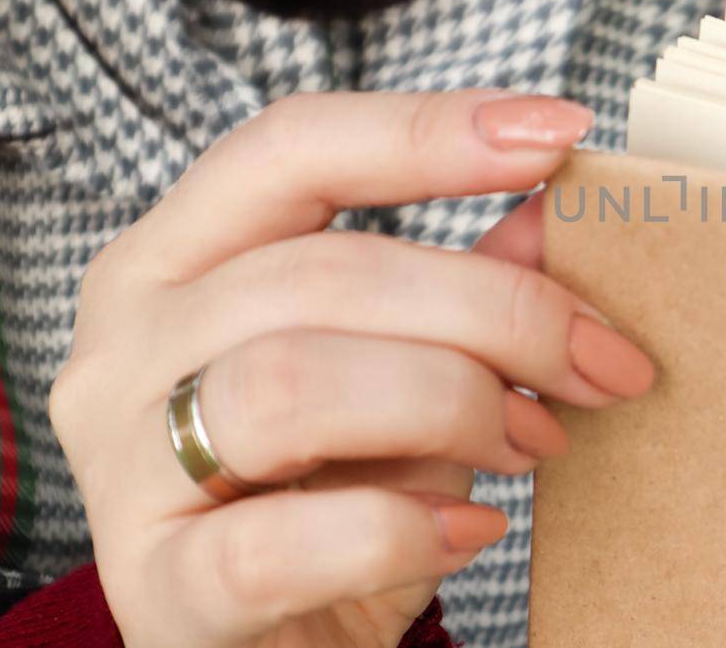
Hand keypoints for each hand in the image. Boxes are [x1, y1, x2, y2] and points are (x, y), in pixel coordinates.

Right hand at [50, 91, 653, 647]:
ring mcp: (122, 470)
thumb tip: (557, 211)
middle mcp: (125, 345)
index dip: (429, 129)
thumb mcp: (410, 369)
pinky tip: (473, 530)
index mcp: (176, 258)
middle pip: (324, 272)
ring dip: (455, 406)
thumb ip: (464, 287)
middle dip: (498, 309)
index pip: (291, 147)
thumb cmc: (341, 487)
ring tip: (537, 442)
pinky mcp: (156, 591)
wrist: (282, 644)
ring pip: (295, 384)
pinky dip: (402, 530)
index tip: (563, 133)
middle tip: (603, 361)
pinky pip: (278, 543)